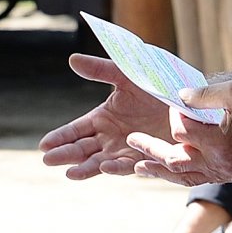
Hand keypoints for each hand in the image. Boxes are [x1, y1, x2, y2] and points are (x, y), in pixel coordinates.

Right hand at [39, 54, 173, 179]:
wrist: (187, 99)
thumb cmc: (155, 84)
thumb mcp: (126, 75)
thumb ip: (100, 70)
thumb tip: (72, 59)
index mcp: (102, 118)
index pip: (75, 130)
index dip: (60, 138)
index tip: (44, 145)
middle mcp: (110, 137)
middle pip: (82, 149)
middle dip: (65, 155)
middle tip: (48, 160)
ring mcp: (126, 149)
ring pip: (100, 161)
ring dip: (86, 168)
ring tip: (71, 173)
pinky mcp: (145, 157)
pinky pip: (128, 164)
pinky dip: (116, 167)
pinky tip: (105, 167)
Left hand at [126, 80, 231, 187]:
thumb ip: (202, 95)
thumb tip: (177, 98)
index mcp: (219, 142)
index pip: (180, 130)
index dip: (175, 114)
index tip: (178, 102)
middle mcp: (222, 163)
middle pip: (175, 160)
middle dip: (150, 150)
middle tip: (129, 141)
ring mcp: (229, 173)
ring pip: (186, 176)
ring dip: (162, 169)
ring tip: (139, 167)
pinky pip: (203, 178)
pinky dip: (184, 173)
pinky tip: (172, 168)